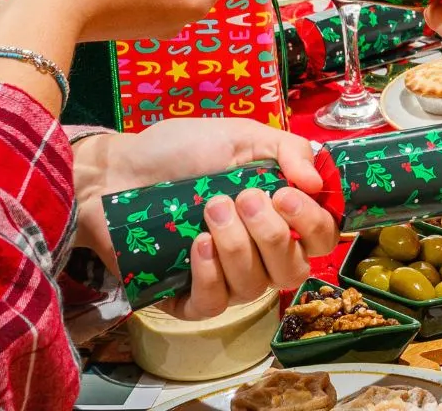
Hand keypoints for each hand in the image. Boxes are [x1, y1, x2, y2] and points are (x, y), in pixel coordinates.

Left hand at [73, 118, 339, 319]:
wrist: (118, 170)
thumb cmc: (181, 150)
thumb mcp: (241, 136)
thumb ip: (288, 150)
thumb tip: (318, 183)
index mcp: (281, 215)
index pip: (323, 238)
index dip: (313, 224)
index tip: (286, 194)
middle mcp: (261, 253)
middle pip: (295, 270)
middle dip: (272, 234)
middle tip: (243, 197)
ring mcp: (226, 279)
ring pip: (255, 287)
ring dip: (236, 246)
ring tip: (210, 209)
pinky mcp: (186, 298)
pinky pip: (214, 305)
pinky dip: (210, 275)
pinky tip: (197, 245)